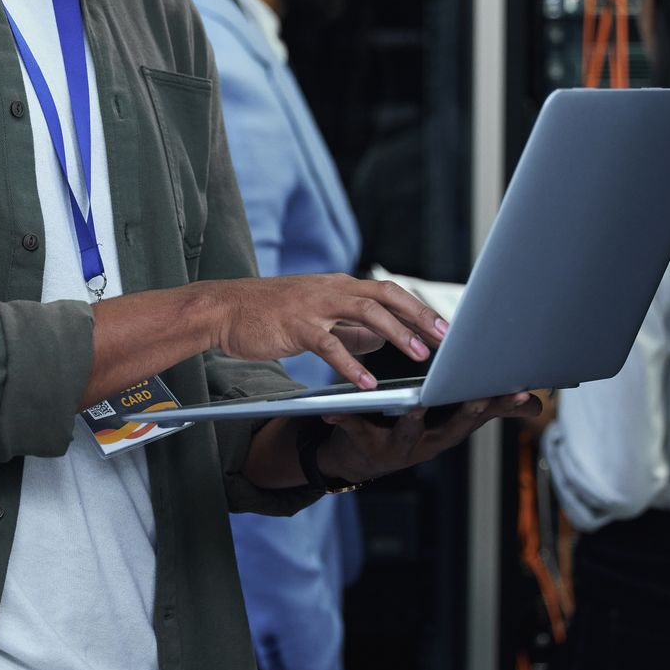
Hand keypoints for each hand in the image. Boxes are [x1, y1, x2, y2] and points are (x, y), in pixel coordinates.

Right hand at [201, 275, 447, 389]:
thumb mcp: (317, 315)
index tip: (445, 329)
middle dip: (419, 316)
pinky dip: (351, 364)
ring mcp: (314, 306)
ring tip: (418, 356)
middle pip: (386, 296)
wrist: (224, 309)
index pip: (389, 293)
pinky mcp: (295, 326)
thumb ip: (350, 327)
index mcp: (339, 286)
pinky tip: (367, 383)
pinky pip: (329, 345)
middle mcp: (332, 290)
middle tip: (444, 339)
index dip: (419, 310)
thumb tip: (383, 339)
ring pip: (365, 313)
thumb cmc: (270, 314)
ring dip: (396, 334)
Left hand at [318, 390, 550, 484]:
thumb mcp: (450, 420)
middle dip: (467, 413)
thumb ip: (490, 410)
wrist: (358, 458)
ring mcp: (398, 448)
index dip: (502, 405)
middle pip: (453, 430)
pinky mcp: (365, 445)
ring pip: (409, 434)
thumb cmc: (411, 428)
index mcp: (448, 431)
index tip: (522, 389)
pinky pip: (356, 431)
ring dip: (414, 421)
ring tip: (417, 405)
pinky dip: (346, 420)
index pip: (481, 416)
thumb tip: (538, 404)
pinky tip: (335, 411)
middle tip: (480, 397)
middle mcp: (428, 444)